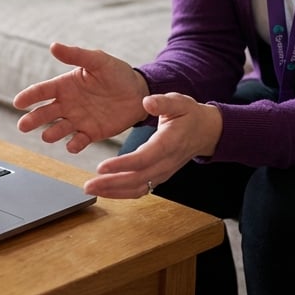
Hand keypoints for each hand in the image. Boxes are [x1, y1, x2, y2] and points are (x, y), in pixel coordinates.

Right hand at [13, 43, 149, 153]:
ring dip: (52, 133)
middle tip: (23, 126)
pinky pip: (78, 141)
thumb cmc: (117, 73)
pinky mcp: (91, 133)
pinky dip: (73, 145)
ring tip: (47, 136)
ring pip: (58, 129)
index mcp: (65, 86)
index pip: (42, 91)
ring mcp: (78, 120)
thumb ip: (76, 55)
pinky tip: (72, 145)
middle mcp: (67, 104)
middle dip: (32, 120)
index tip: (18, 102)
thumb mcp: (97, 61)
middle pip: (44, 113)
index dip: (29, 96)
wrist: (140, 92)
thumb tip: (53, 46)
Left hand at [85, 91, 222, 198]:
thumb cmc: (190, 115)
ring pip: (138, 188)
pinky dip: (121, 193)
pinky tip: (105, 190)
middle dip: (111, 184)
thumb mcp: (179, 102)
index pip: (144, 159)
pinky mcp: (159, 176)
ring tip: (91, 189)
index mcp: (169, 143)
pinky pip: (140, 189)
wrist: (206, 132)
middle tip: (88, 184)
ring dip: (114, 192)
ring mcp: (163, 173)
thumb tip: (147, 102)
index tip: (101, 167)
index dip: (122, 165)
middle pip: (137, 179)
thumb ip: (163, 102)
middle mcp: (166, 163)